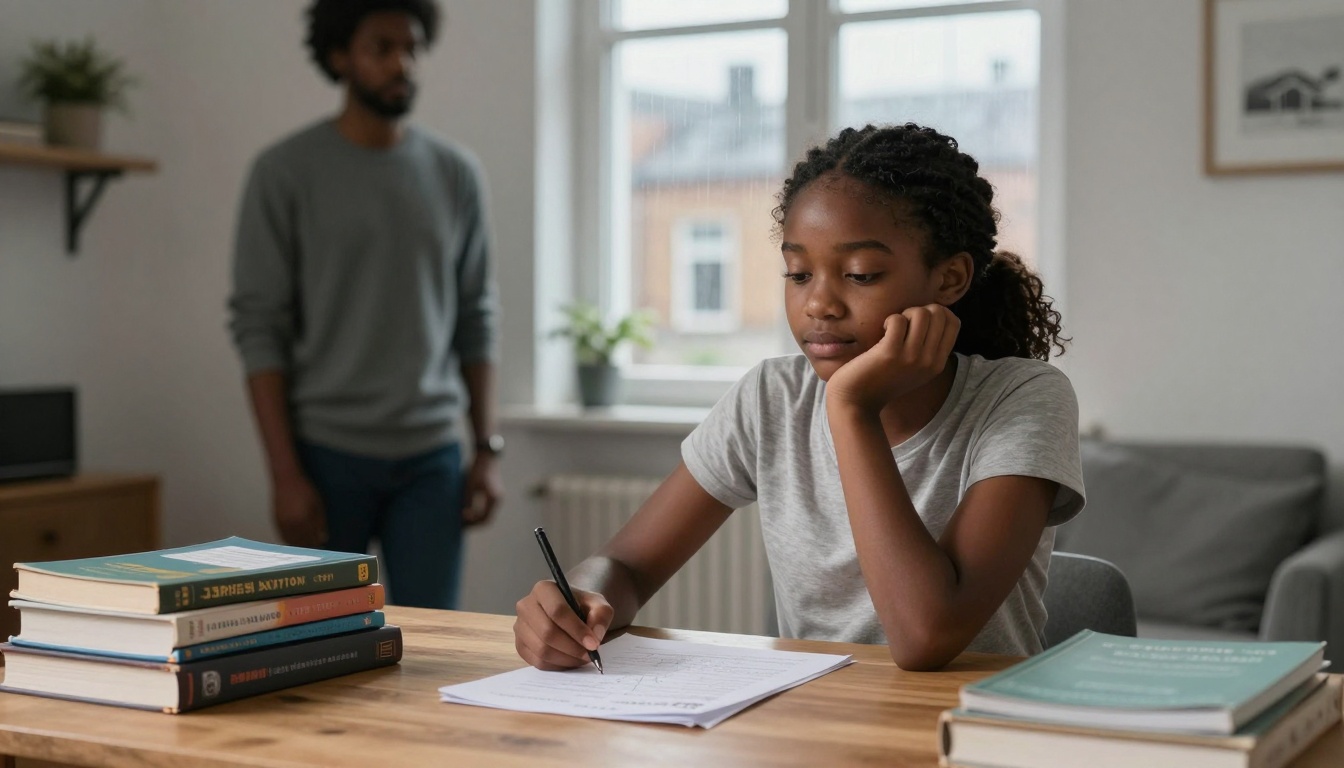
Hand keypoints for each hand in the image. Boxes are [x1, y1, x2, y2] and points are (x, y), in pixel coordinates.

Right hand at [272, 474, 326, 546]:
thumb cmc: (305, 490)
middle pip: (300, 543)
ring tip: (307, 547)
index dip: (317, 546)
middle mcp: (291, 525)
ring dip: (298, 546)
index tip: (322, 549)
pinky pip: (283, 536)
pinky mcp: (276, 521)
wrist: (286, 479)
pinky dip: (290, 541)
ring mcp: (282, 524)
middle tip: (315, 550)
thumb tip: (322, 539)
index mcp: (303, 521)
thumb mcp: (318, 504)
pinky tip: (296, 542)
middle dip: (308, 548)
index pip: (311, 540)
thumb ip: (320, 522)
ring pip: (290, 541)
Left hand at [463, 455, 502, 526]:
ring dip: (476, 518)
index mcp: (493, 498)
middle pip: (487, 519)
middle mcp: (498, 499)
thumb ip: (468, 502)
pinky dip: (478, 512)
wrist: (486, 457)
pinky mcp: (494, 494)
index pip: (484, 518)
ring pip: (487, 514)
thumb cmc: (477, 470)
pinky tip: (468, 511)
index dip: (472, 522)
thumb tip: (464, 516)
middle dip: (474, 523)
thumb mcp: (470, 487)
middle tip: (460, 525)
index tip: (460, 521)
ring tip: (462, 519)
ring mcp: (497, 497)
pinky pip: (487, 508)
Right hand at [514, 581, 613, 669]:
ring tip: (582, 658)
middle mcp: (526, 606)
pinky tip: (570, 660)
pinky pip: (537, 662)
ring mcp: (520, 626)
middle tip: (589, 655)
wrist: (568, 612)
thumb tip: (595, 635)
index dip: (576, 630)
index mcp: (544, 589)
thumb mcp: (597, 604)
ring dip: (566, 659)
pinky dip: (557, 666)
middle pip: (547, 633)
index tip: (593, 644)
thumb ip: (601, 615)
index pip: (557, 611)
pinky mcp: (520, 645)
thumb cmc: (581, 606)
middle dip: (572, 648)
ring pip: (541, 650)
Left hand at [826, 304, 960, 413]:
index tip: (918, 321)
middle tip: (904, 324)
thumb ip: (928, 347)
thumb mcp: (915, 369)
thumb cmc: (882, 379)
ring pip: (921, 313)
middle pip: (938, 314)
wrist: (856, 401)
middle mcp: (928, 361)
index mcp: (937, 364)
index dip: (937, 312)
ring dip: (904, 314)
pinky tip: (882, 331)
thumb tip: (934, 313)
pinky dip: (890, 320)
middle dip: (919, 310)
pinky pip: (898, 320)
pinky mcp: (890, 353)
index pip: (954, 323)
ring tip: (893, 327)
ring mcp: (910, 357)